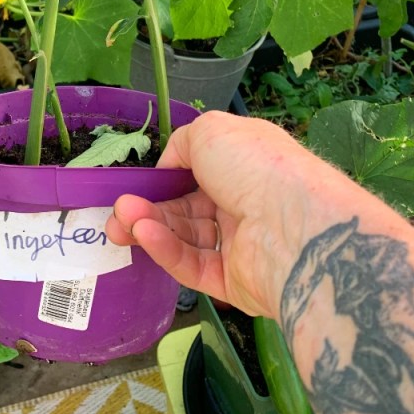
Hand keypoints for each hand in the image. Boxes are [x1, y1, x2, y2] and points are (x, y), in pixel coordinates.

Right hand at [106, 111, 338, 317]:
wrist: (296, 227)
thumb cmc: (255, 166)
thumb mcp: (210, 131)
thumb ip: (182, 144)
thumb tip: (169, 167)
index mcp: (245, 163)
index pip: (198, 171)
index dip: (166, 177)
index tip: (136, 183)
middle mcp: (244, 201)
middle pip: (186, 207)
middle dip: (147, 208)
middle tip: (116, 212)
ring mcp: (241, 243)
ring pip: (186, 236)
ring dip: (150, 226)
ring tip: (120, 223)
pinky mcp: (235, 281)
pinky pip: (194, 265)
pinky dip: (167, 249)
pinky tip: (143, 235)